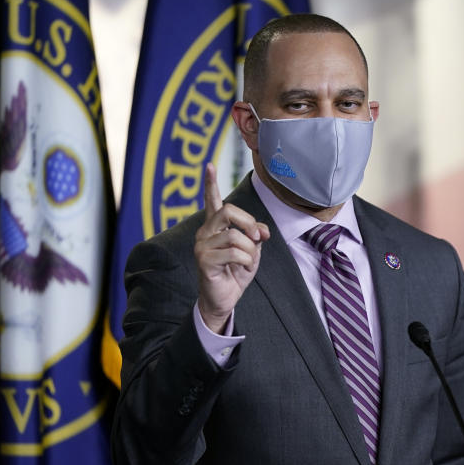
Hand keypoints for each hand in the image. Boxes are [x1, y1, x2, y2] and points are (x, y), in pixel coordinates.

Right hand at [194, 163, 269, 332]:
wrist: (224, 299)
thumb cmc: (236, 273)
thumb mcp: (252, 250)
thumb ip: (256, 234)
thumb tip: (261, 230)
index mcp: (215, 227)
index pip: (211, 200)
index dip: (210, 183)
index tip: (209, 165)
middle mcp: (205, 232)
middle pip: (228, 211)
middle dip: (250, 223)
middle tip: (259, 238)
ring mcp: (202, 245)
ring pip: (235, 235)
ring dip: (250, 250)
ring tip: (248, 261)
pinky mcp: (204, 260)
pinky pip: (234, 252)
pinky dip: (246, 260)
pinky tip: (242, 268)